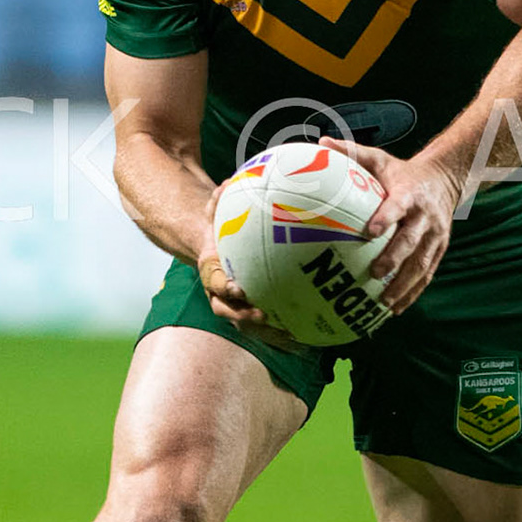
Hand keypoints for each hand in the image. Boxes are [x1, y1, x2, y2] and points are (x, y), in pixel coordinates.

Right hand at [197, 181, 296, 348]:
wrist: (215, 248)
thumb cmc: (219, 228)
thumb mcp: (215, 211)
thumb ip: (219, 200)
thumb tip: (227, 183)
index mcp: (212, 271)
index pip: (215, 282)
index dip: (226, 288)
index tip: (239, 289)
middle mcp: (222, 294)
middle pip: (229, 313)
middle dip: (245, 318)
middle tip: (263, 316)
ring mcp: (236, 306)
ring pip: (249, 326)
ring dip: (268, 334)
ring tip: (291, 338)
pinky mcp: (252, 311)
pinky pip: (268, 326)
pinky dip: (284, 335)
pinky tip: (308, 339)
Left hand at [320, 138, 460, 314]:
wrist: (445, 179)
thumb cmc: (402, 172)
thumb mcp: (381, 159)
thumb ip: (353, 153)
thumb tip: (321, 143)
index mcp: (410, 194)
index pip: (399, 206)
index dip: (387, 218)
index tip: (371, 231)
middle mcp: (426, 216)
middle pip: (412, 240)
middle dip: (395, 258)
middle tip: (375, 273)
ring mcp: (436, 236)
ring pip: (422, 263)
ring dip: (404, 284)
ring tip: (384, 302)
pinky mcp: (439, 249)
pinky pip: (427, 274)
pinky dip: (413, 292)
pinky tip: (395, 309)